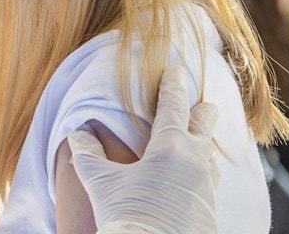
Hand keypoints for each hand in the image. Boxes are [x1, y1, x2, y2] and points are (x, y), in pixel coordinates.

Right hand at [68, 65, 218, 233]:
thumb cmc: (129, 216)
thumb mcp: (101, 182)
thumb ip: (88, 155)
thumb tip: (78, 134)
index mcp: (171, 147)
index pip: (173, 106)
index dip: (172, 86)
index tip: (175, 71)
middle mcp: (195, 164)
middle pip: (203, 130)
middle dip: (203, 114)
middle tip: (208, 104)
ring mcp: (206, 190)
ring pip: (210, 160)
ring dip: (206, 148)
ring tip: (203, 145)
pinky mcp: (210, 214)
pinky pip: (209, 186)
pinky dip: (203, 176)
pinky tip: (197, 184)